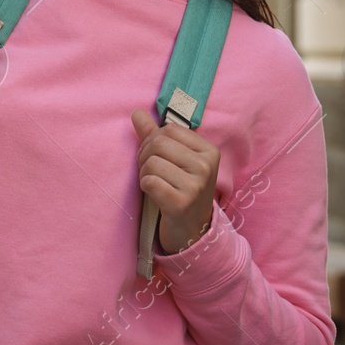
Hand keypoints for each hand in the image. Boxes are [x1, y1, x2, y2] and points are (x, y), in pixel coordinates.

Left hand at [131, 108, 218, 253]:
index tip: (154, 155)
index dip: (153, 139)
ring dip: (144, 173)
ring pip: (152, 163)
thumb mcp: (176, 161)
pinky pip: (150, 182)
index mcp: (208, 151)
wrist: (191, 231)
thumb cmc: (181, 189)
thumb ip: (156, 135)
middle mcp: (206, 167)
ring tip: (153, 183)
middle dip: (145, 156)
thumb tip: (136, 113)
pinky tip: (154, 194)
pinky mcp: (181, 203)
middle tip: (149, 170)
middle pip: (159, 144)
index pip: (170, 129)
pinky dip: (145, 186)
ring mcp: (195, 186)